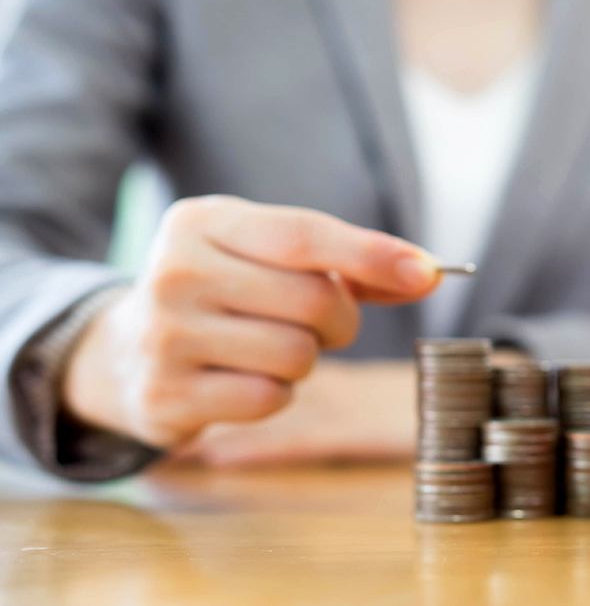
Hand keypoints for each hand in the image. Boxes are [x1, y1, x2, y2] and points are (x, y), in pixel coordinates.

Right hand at [63, 195, 439, 447]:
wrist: (129, 352)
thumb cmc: (227, 294)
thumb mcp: (270, 259)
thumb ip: (347, 265)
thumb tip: (426, 273)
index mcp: (204, 222)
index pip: (305, 235)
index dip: (372, 255)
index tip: (428, 272)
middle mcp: (176, 270)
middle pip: (312, 300)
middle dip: (338, 320)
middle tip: (318, 324)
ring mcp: (165, 334)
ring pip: (296, 354)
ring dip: (305, 359)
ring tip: (269, 348)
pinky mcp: (167, 394)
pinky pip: (270, 398)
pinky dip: (276, 393)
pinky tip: (244, 378)